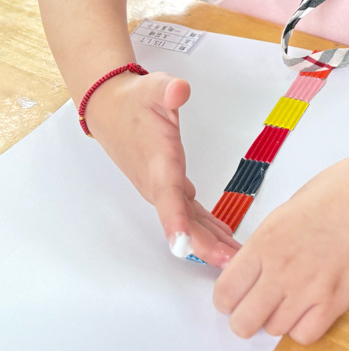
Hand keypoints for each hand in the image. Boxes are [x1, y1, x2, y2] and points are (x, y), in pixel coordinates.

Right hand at [86, 70, 240, 267]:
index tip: (182, 245)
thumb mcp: (153, 87)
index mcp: (158, 161)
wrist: (110, 110)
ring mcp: (163, 187)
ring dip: (209, 243)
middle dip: (203, 245)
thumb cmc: (134, 101)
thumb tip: (178, 91)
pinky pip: (190, 213)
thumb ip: (167, 90)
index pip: (166, 196)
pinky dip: (207, 228)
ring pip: (188, 221)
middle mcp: (159, 182)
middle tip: (231, 263)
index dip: (175, 221)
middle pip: (182, 219)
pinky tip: (223, 240)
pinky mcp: (169, 186)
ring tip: (235, 261)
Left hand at [212, 150, 348, 342]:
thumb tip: (254, 266)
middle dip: (245, 317)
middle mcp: (282, 269)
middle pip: (243, 323)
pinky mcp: (337, 301)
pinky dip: (304, 327)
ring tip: (291, 297)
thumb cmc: (339, 189)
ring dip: (277, 319)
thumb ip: (267, 242)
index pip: (225, 292)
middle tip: (258, 303)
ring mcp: (310, 289)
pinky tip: (311, 306)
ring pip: (273, 331)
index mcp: (265, 240)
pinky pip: (305, 335)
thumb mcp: (288, 209)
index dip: (227, 298)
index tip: (236, 294)